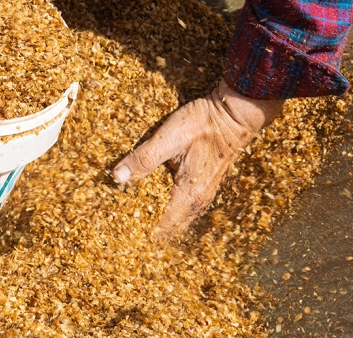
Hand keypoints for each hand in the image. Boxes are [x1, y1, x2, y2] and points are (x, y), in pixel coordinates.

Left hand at [113, 78, 284, 240]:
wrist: (234, 114)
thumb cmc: (203, 123)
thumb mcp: (168, 137)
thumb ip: (144, 158)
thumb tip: (117, 177)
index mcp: (188, 194)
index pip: (164, 227)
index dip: (144, 234)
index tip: (124, 238)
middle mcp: (198, 200)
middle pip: (172, 227)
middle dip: (149, 230)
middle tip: (124, 230)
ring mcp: (203, 193)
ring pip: (179, 217)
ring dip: (160, 220)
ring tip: (135, 220)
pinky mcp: (204, 183)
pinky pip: (184, 206)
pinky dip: (169, 209)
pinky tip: (155, 201)